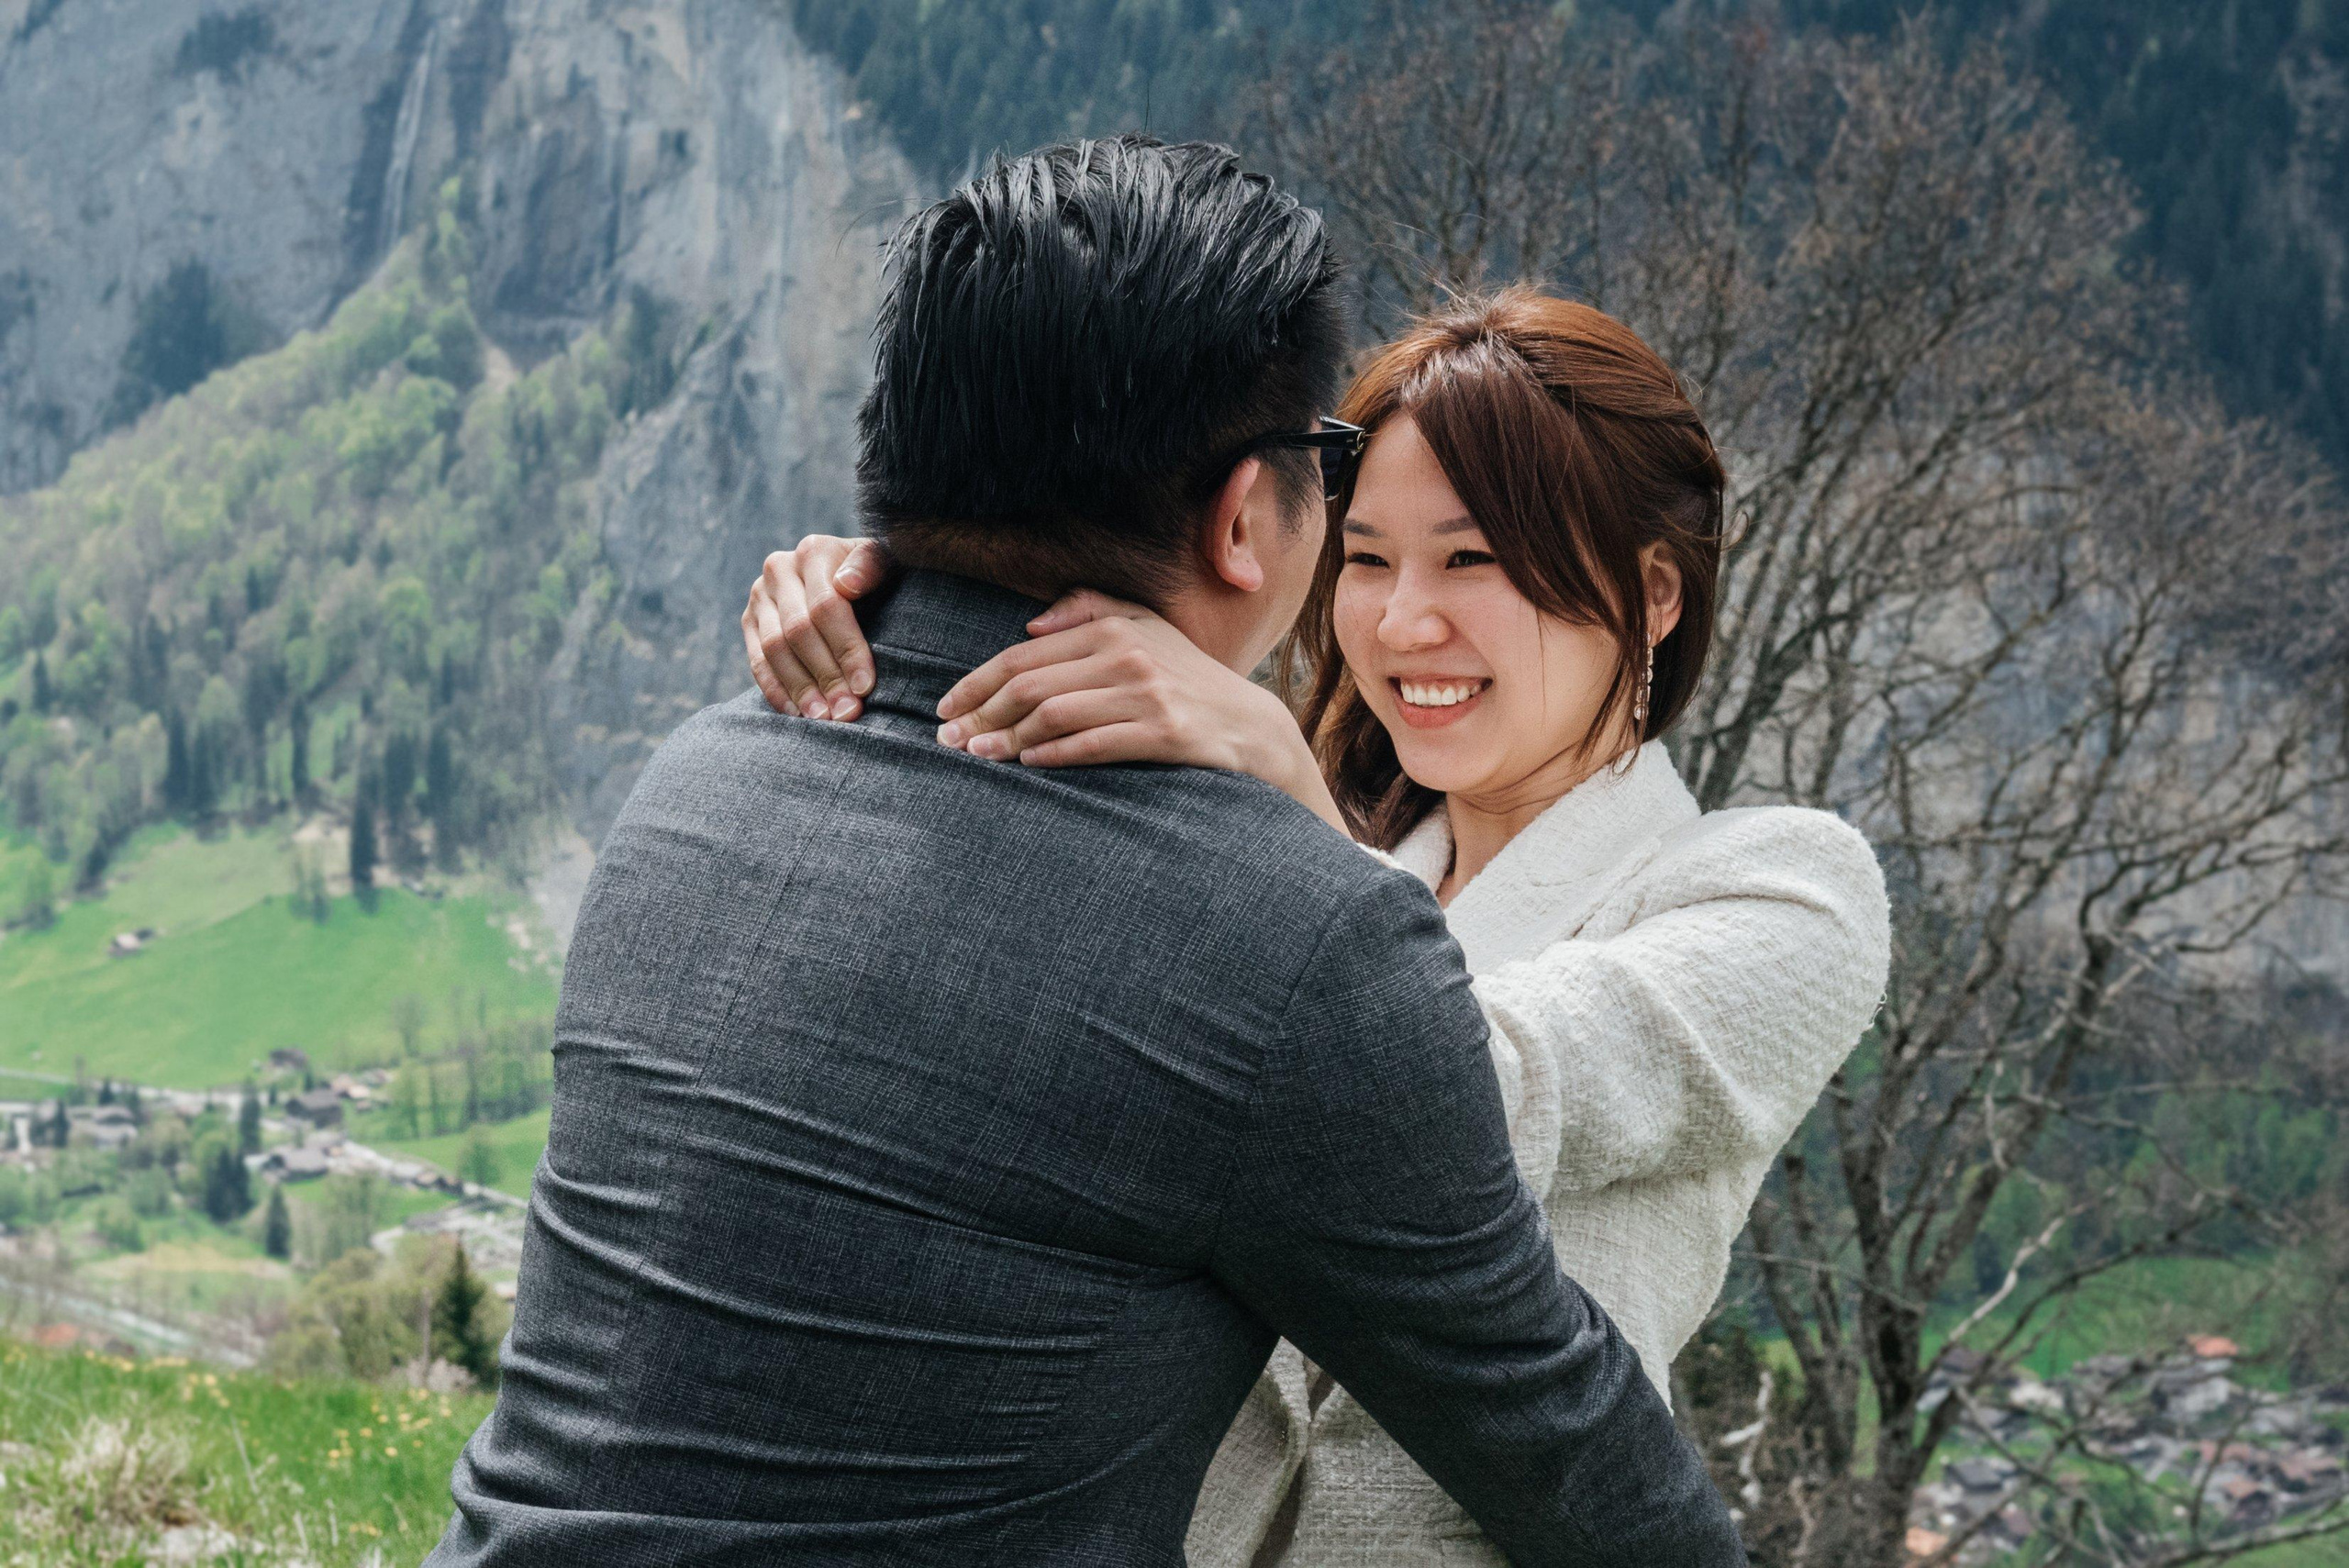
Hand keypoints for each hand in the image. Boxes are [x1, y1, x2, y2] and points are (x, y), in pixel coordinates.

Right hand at [741, 536, 894, 718]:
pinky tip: (797, 714)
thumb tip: (847, 585)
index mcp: (814, 551)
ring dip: (800, 689)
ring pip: (774, 649)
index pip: (827, 607)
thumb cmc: (875, 574)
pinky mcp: (748, 620)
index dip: (846, 649)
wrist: (845, 571)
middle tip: (847, 713)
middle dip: (826, 677)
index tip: (865, 687)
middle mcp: (779, 568)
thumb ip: (871, 565)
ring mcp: (759, 595)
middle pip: (799, 631)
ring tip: (823, 719)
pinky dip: (776, 691)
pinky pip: (756, 661)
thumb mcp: (884, 562)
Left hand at [936, 591, 1345, 829]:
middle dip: (980, 714)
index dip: (976, 683)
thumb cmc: (1187, 679)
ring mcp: (1147, 694)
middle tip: (948, 739)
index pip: (1024, 654)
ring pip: (1054, 715)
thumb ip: (1091, 609)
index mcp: (1114, 628)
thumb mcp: (1147, 629)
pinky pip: (1093, 745)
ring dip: (1007, 739)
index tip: (947, 707)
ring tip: (976, 756)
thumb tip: (1031, 620)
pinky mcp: (1164, 733)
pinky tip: (1028, 765)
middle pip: (1030, 685)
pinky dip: (1053, 755)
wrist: (1251, 728)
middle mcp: (1128, 655)